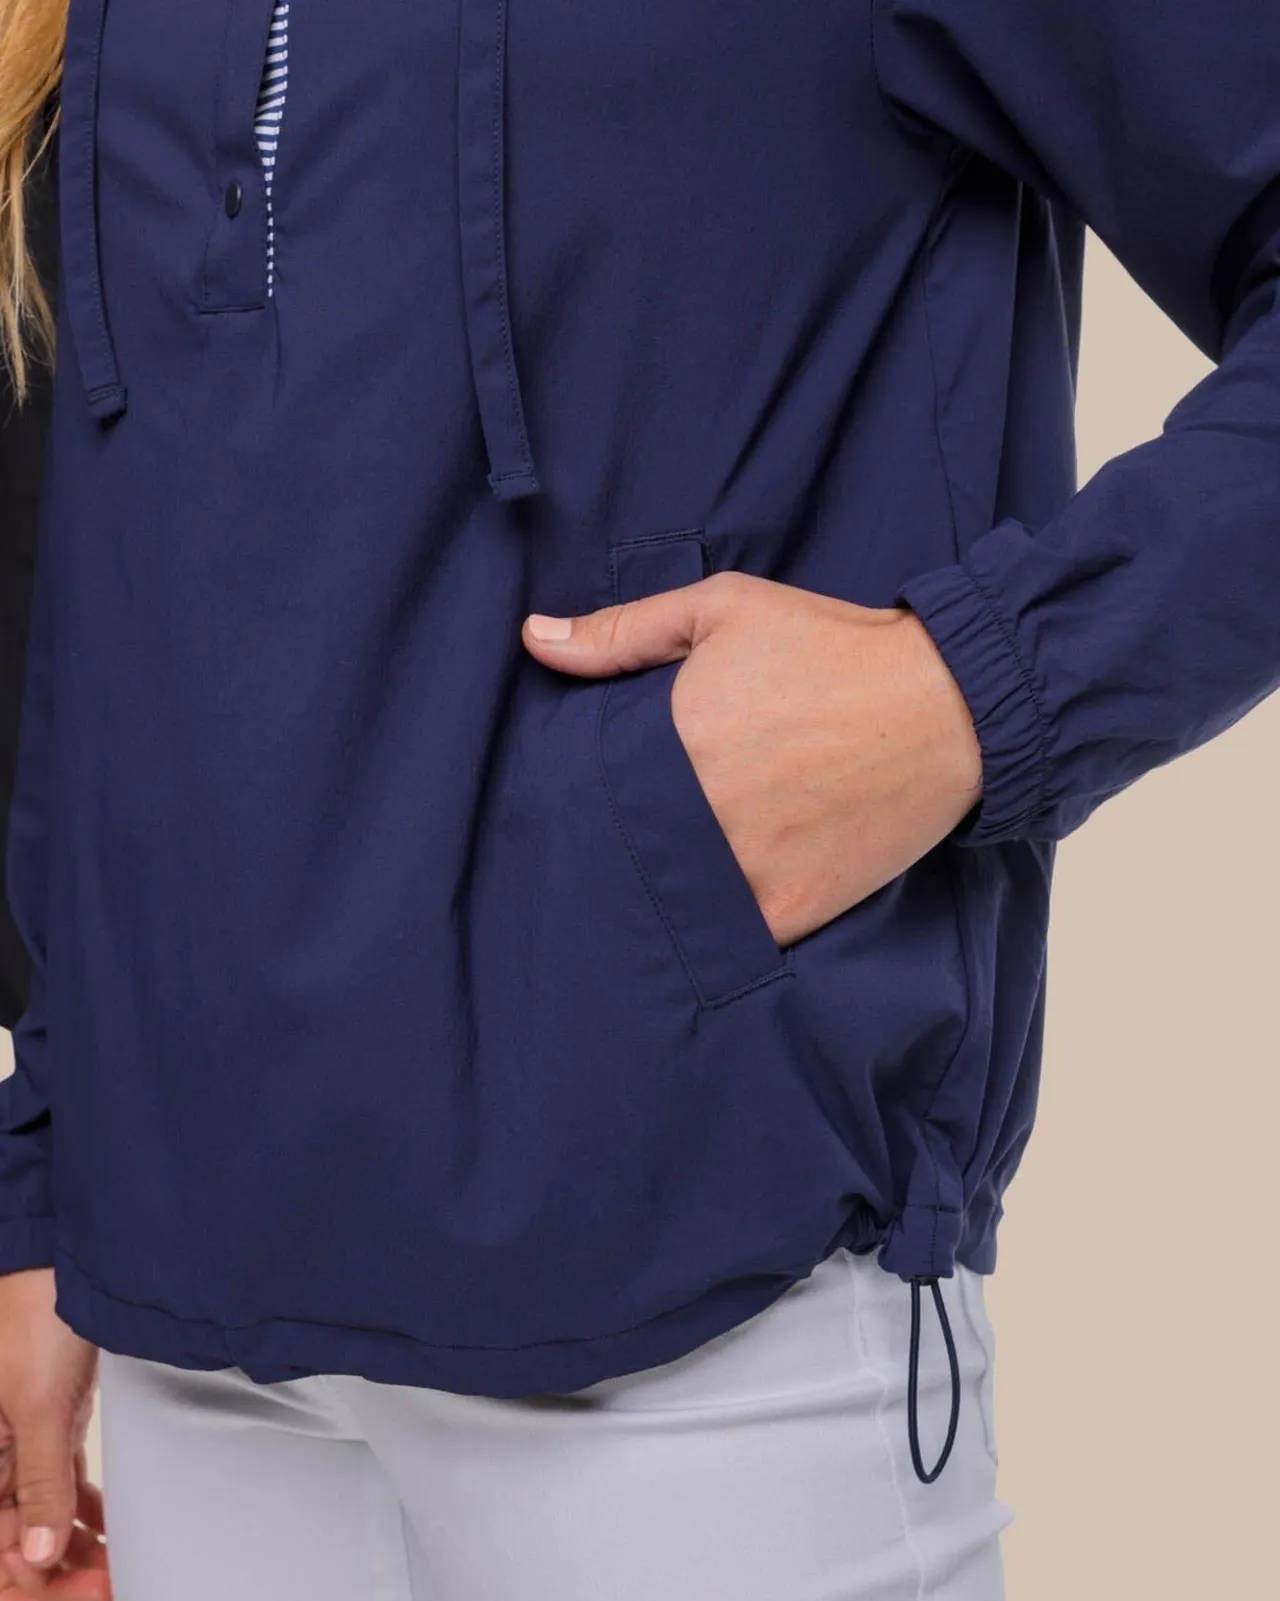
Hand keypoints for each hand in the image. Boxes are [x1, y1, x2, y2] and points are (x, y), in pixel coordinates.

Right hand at [0, 1272, 108, 1598]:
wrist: (68, 1255)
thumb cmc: (38, 1316)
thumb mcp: (39, 1407)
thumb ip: (38, 1483)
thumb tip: (37, 1555)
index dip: (28, 1577)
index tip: (80, 1590)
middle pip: (13, 1532)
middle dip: (53, 1566)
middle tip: (106, 1583)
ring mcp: (18, 1435)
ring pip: (38, 1510)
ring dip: (71, 1542)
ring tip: (114, 1566)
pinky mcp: (49, 1417)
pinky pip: (57, 1479)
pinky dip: (80, 1507)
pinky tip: (107, 1529)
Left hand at [523, 573, 982, 945]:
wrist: (949, 705)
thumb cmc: (833, 648)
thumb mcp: (724, 611)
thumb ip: (623, 632)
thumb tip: (534, 638)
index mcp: (673, 742)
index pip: (587, 791)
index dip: (590, 793)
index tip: (597, 791)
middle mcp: (702, 816)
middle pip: (626, 849)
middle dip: (626, 839)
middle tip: (642, 827)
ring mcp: (747, 871)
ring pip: (672, 898)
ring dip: (668, 885)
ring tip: (678, 861)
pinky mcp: (792, 911)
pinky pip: (731, 934)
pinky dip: (721, 920)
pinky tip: (726, 889)